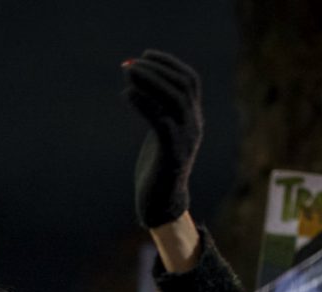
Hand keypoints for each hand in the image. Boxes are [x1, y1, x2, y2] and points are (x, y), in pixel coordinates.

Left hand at [122, 50, 202, 227]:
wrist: (162, 205)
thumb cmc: (157, 169)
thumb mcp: (161, 135)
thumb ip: (158, 113)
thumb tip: (139, 87)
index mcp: (193, 119)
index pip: (190, 81)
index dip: (170, 64)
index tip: (146, 55)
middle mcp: (194, 126)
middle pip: (183, 86)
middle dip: (157, 70)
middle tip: (131, 64)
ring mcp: (186, 140)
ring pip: (175, 100)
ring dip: (151, 81)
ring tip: (128, 73)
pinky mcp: (172, 154)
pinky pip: (161, 122)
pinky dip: (145, 104)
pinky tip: (127, 95)